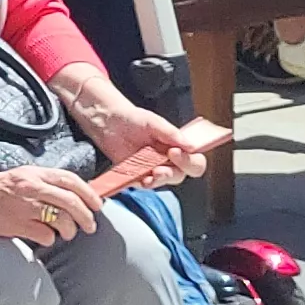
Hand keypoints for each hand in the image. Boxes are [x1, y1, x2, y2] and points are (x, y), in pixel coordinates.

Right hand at [0, 164, 107, 245]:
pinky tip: (43, 238)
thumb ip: (43, 183)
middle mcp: (31, 187)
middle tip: (90, 227)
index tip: (97, 205)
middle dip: (86, 217)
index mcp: (33, 174)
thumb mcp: (19, 177)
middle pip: (71, 202)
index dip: (89, 193)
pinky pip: (45, 235)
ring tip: (66, 234)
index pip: (70, 180)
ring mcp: (24, 206)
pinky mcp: (17, 224)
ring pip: (63, 220)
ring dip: (70, 230)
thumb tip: (71, 196)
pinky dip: (49, 239)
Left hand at [71, 97, 211, 187]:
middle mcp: (169, 161)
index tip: (175, 152)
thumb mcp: (154, 121)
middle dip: (173, 173)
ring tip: (152, 174)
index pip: (195, 161)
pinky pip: (144, 184)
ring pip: (164, 181)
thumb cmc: (134, 119)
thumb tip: (191, 146)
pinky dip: (144, 183)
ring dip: (160, 180)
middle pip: (181, 175)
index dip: (190, 161)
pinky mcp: (138, 175)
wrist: (109, 122)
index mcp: (179, 147)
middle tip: (161, 168)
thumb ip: (172, 133)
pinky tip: (141, 179)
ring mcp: (154, 169)